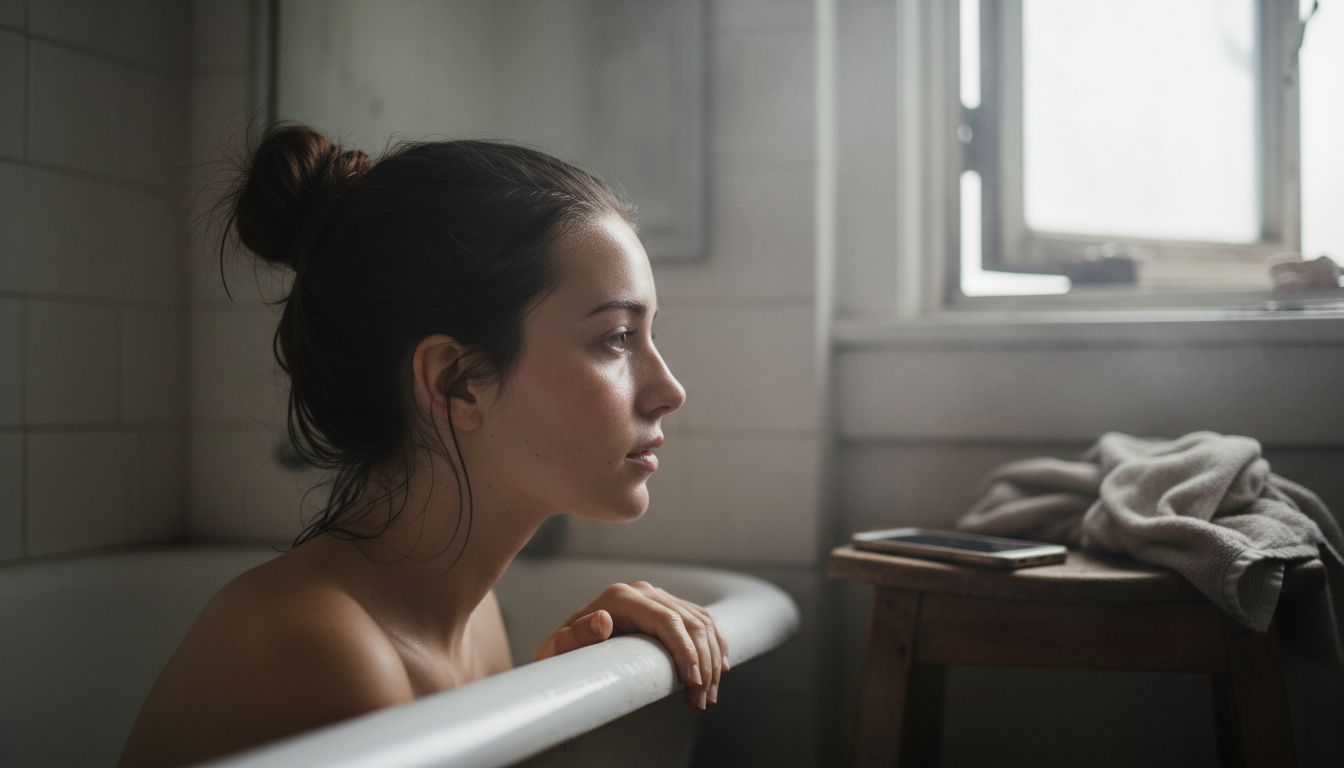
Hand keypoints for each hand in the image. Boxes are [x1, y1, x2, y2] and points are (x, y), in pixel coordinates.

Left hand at [531, 581, 729, 709]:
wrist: (564, 648)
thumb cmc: (562, 654)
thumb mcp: (560, 648)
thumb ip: (577, 635)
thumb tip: (602, 620)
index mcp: (620, 597)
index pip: (667, 620)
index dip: (686, 650)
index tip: (693, 681)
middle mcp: (642, 591)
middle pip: (690, 622)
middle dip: (702, 663)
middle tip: (702, 700)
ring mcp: (657, 597)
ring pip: (701, 622)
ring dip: (712, 660)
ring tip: (707, 696)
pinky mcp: (667, 607)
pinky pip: (701, 620)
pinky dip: (715, 644)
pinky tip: (720, 668)